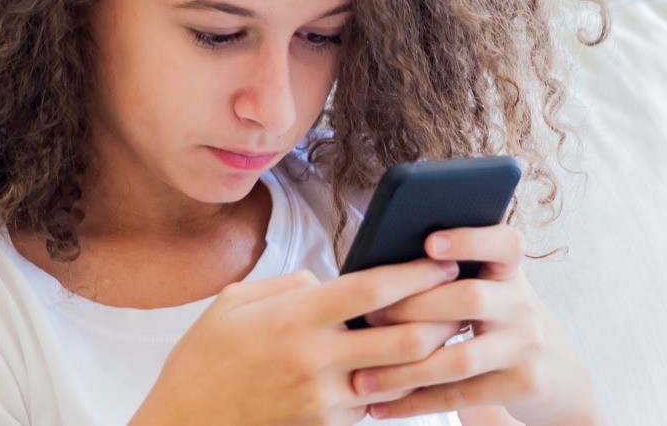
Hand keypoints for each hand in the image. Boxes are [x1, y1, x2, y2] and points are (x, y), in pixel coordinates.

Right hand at [129, 259, 465, 425]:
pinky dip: (396, 385)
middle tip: (462, 302)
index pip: (373, 290)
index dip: (417, 274)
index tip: (444, 263)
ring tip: (447, 333)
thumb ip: (289, 286)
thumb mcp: (234, 304)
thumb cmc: (205, 360)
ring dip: (428, 356)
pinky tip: (408, 369)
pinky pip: (376, 403)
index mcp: (294, 319)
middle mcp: (315, 361)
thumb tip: (331, 281)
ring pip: (400, 377)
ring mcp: (323, 400)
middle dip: (443, 318)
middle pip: (405, 339)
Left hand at [354, 225, 600, 425]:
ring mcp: (525, 346)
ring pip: (460, 358)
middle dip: (414, 308)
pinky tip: (381, 408)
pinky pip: (461, 396)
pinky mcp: (522, 384)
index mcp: (510, 274)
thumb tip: (378, 273)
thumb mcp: (495, 293)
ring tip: (362, 379)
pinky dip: (416, 404)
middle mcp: (522, 306)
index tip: (430, 242)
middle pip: (469, 299)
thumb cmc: (502, 326)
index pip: (504, 243)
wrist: (559, 377)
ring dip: (405, 371)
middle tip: (369, 318)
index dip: (470, 239)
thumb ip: (454, 281)